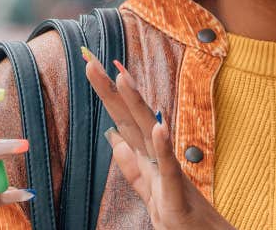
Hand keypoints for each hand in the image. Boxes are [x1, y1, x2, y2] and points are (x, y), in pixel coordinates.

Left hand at [82, 47, 235, 229]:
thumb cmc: (184, 220)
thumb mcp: (150, 191)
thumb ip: (132, 167)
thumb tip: (114, 139)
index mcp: (149, 161)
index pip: (124, 123)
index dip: (108, 97)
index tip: (92, 68)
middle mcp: (159, 161)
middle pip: (132, 120)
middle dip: (112, 91)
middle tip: (91, 62)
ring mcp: (170, 176)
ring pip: (151, 135)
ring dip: (137, 105)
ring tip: (122, 77)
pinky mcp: (179, 197)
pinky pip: (171, 169)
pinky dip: (165, 148)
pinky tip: (159, 127)